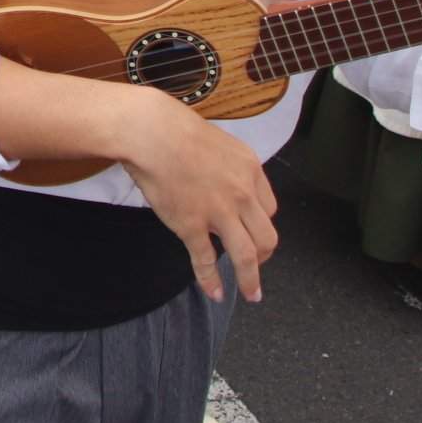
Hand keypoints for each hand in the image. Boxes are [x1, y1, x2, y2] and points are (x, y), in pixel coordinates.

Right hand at [113, 90, 278, 302]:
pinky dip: (211, 281)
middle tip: (257, 265)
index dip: (262, 225)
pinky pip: (206, 260)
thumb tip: (223, 182)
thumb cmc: (176, 129)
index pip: (269, 208)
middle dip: (264, 255)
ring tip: (252, 293)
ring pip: (246, 256)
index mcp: (250, 170)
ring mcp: (218, 212)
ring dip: (251, 279)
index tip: (255, 233)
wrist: (151, 132)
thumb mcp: (220, 142)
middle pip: (267, 236)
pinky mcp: (192, 226)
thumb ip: (228, 167)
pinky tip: (214, 292)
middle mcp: (241, 194)